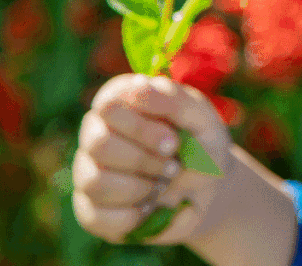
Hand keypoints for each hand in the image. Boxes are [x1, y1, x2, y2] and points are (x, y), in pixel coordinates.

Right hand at [72, 73, 234, 245]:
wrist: (211, 190)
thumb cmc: (204, 145)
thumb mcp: (201, 118)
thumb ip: (173, 99)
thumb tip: (138, 84)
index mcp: (122, 101)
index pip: (108, 105)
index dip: (141, 127)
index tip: (174, 141)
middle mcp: (97, 132)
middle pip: (98, 144)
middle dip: (144, 160)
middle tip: (173, 166)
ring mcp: (89, 170)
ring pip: (94, 181)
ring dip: (139, 188)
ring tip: (163, 185)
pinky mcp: (90, 209)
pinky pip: (94, 216)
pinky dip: (132, 216)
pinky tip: (150, 207)